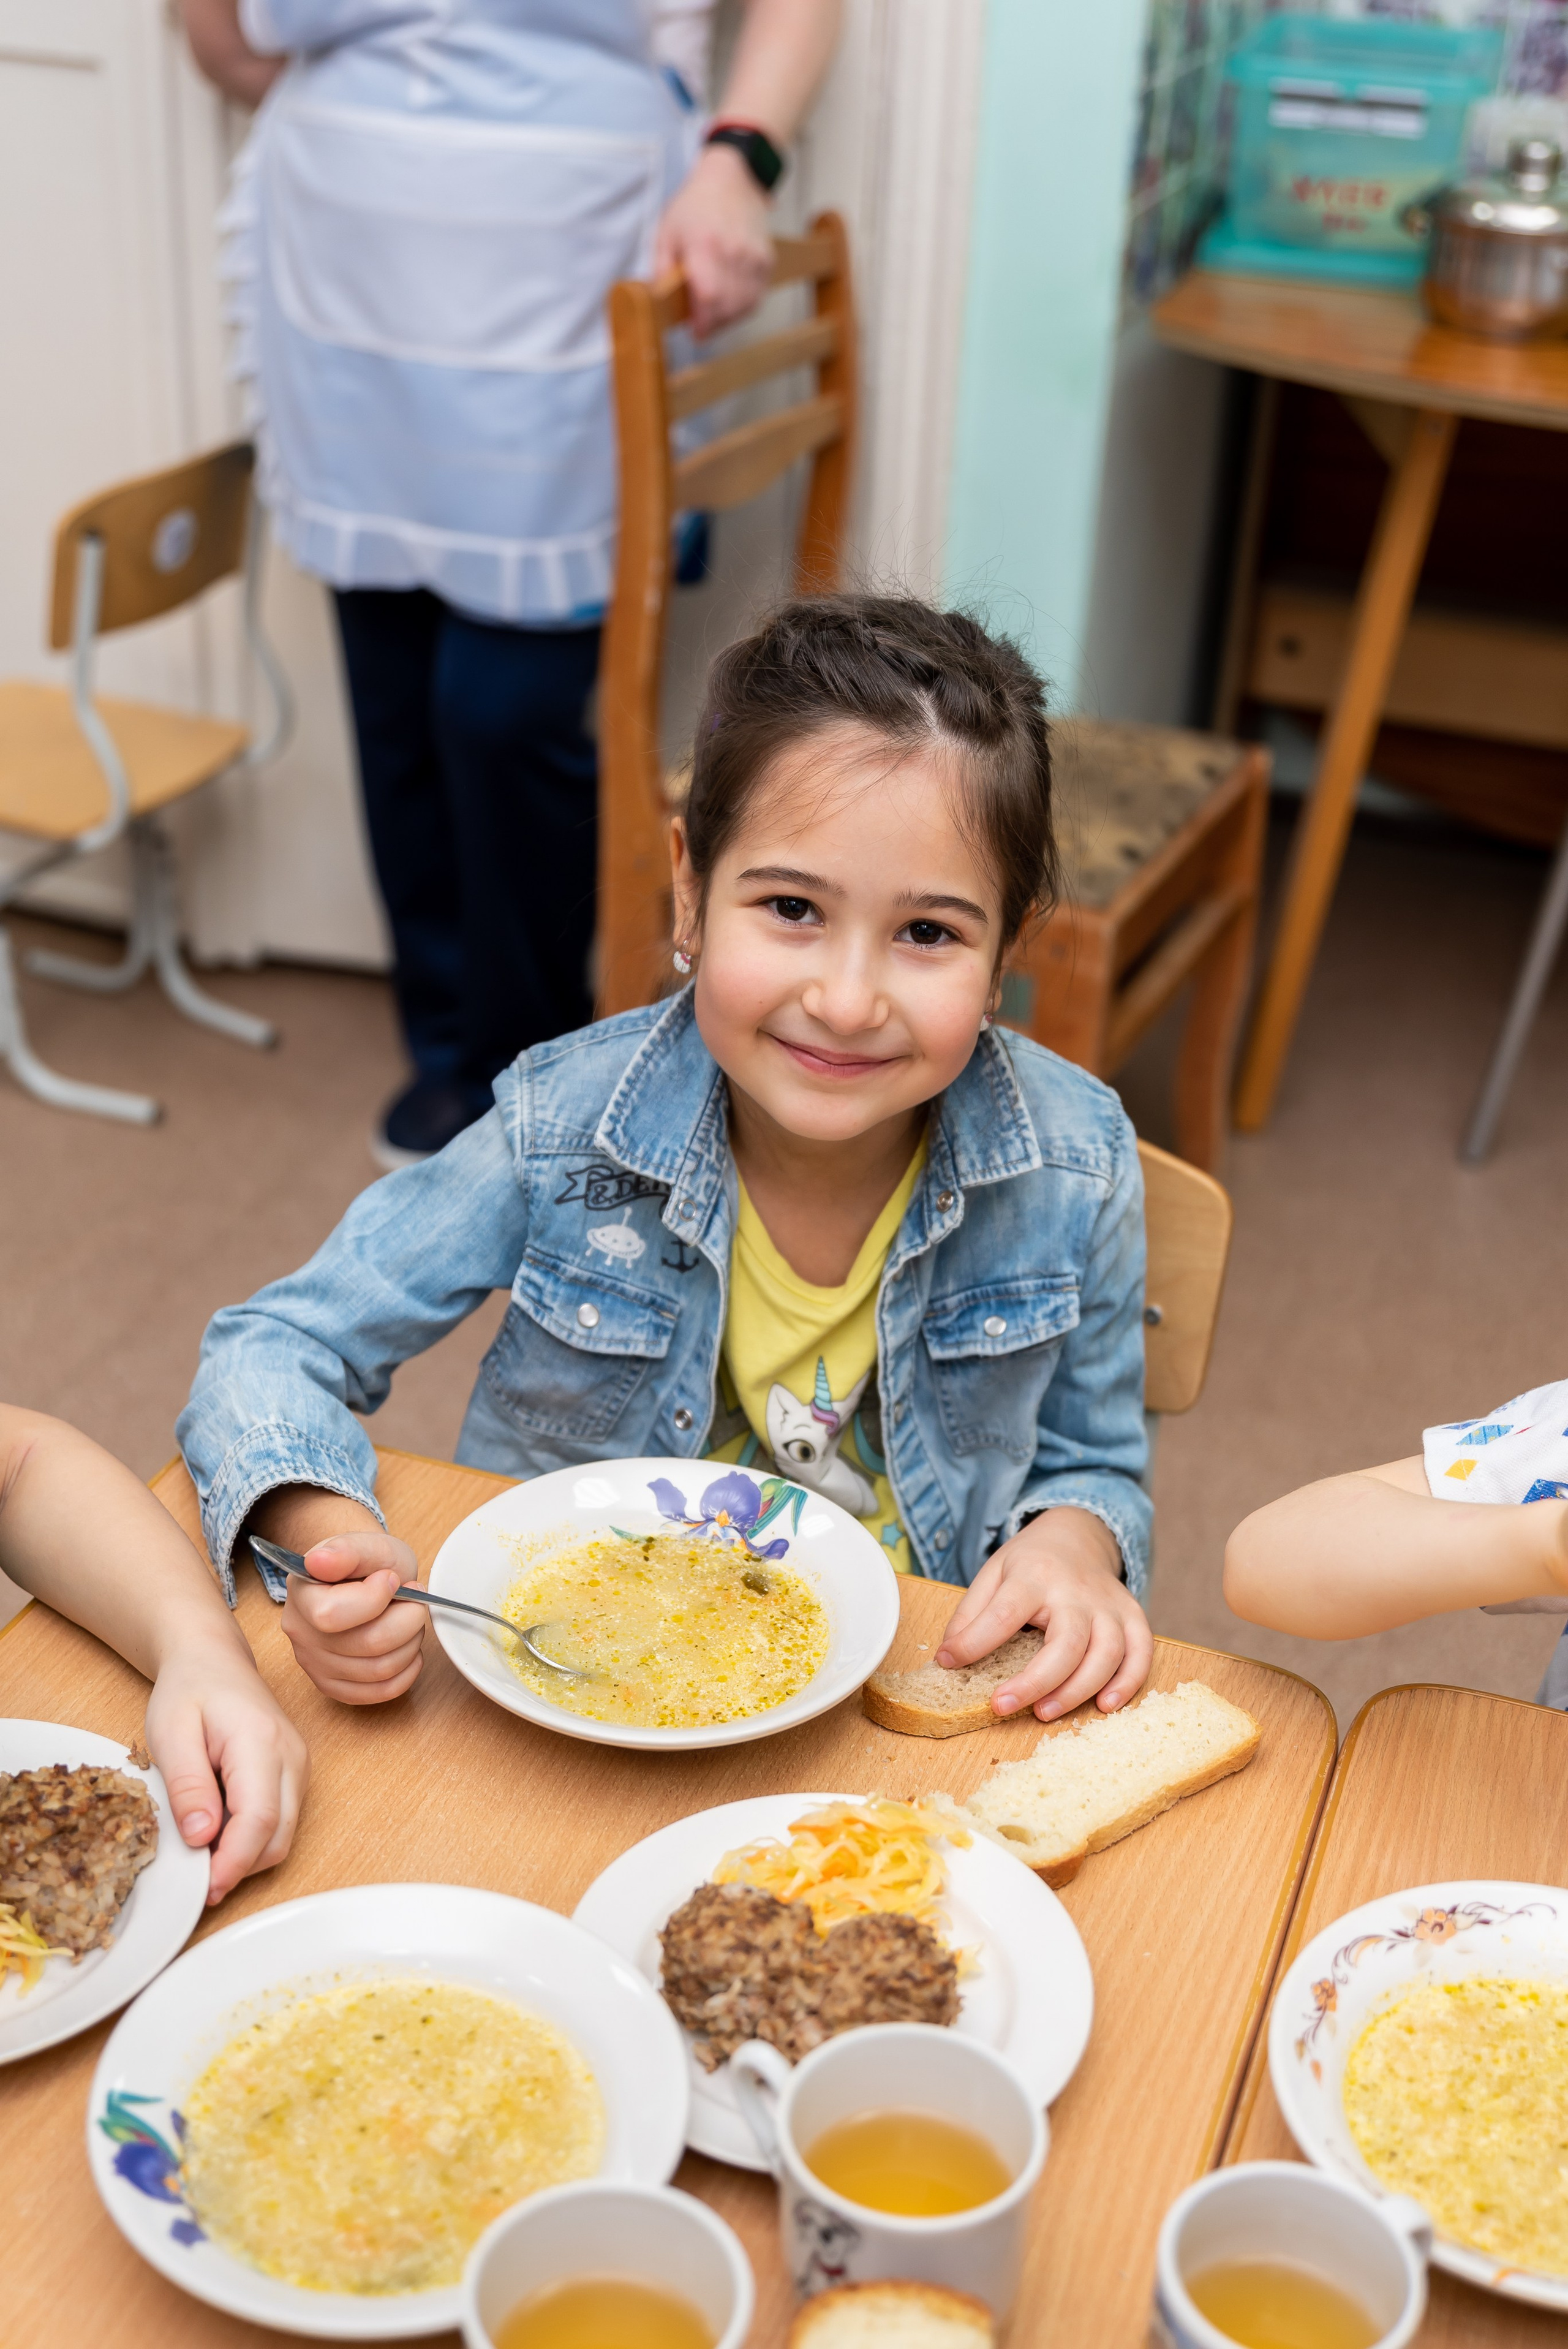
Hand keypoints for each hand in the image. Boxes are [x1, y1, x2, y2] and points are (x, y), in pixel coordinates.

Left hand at [144, 1635, 307, 1902]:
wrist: (213, 1659)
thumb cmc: (191, 1689)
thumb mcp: (171, 1732)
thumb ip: (188, 1785)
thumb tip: (202, 1838)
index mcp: (261, 1741)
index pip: (259, 1819)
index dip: (233, 1862)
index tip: (203, 1888)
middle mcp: (291, 1757)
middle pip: (279, 1836)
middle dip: (239, 1868)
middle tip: (194, 1880)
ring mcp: (298, 1766)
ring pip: (283, 1835)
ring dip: (244, 1855)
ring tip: (200, 1851)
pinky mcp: (293, 1774)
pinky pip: (279, 1821)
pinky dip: (249, 1838)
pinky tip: (216, 1829)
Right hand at [279, 1529, 426, 1704]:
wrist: (367, 1580)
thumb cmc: (368, 1563)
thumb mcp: (366, 1545)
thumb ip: (347, 1551)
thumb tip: (319, 1562)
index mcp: (301, 1594)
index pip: (333, 1615)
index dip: (376, 1598)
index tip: (391, 1579)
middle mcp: (300, 1633)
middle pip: (368, 1644)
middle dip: (407, 1619)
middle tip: (413, 1599)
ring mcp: (314, 1664)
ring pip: (380, 1669)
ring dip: (411, 1642)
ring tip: (409, 1618)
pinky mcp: (334, 1686)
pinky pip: (381, 1691)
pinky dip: (407, 1670)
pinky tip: (407, 1646)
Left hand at [653, 144, 773, 337]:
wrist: (730, 179)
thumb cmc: (695, 205)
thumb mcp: (666, 231)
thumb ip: (661, 268)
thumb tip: (658, 301)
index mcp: (705, 244)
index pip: (710, 296)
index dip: (703, 322)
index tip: (695, 332)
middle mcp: (734, 251)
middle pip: (729, 306)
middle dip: (714, 325)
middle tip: (702, 327)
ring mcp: (754, 257)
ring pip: (746, 306)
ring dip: (729, 319)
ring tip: (715, 316)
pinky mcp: (766, 260)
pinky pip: (757, 297)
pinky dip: (744, 307)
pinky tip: (730, 303)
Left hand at [934, 1507, 1151, 1721]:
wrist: (1077, 1535)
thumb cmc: (1030, 1563)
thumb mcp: (992, 1574)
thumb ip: (970, 1613)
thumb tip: (949, 1657)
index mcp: (1034, 1576)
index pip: (1005, 1613)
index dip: (975, 1642)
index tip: (950, 1663)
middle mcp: (1076, 1591)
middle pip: (1067, 1642)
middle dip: (1035, 1682)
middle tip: (1002, 1706)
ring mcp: (1109, 1604)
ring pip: (1107, 1653)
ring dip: (1078, 1690)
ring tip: (1045, 1713)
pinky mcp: (1132, 1616)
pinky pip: (1141, 1652)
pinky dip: (1129, 1681)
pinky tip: (1106, 1705)